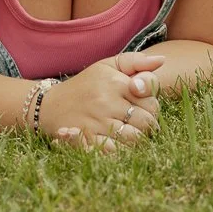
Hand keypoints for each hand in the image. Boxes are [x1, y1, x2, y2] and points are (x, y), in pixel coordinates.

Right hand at [39, 52, 163, 151]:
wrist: (50, 105)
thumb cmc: (85, 85)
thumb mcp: (107, 66)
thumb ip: (135, 62)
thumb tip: (162, 60)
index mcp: (115, 82)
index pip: (151, 101)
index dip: (152, 108)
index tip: (143, 108)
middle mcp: (106, 101)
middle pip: (147, 122)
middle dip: (147, 126)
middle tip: (138, 124)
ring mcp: (97, 122)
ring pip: (135, 139)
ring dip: (136, 140)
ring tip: (129, 134)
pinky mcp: (87, 139)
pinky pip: (116, 151)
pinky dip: (121, 150)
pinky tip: (116, 143)